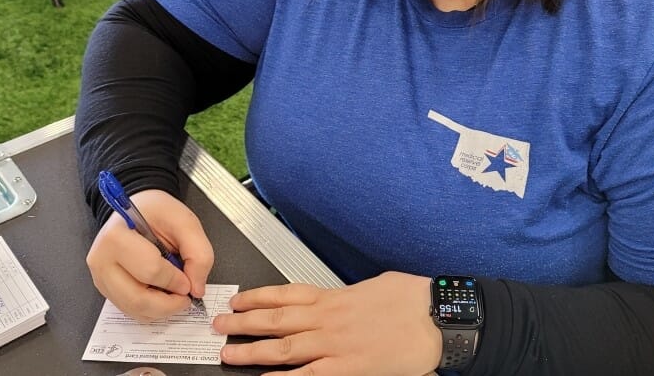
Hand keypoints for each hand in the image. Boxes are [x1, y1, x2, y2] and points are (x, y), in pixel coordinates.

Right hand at [86, 189, 214, 320]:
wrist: (136, 212)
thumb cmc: (156, 213)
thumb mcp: (185, 221)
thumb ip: (198, 253)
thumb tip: (197, 288)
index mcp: (116, 236)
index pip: (149, 270)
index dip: (175, 280)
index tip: (189, 280)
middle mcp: (101, 260)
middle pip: (137, 298)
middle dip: (169, 304)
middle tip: (186, 297)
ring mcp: (100, 278)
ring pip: (133, 309)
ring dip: (161, 310)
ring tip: (175, 295)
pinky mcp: (106, 290)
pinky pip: (131, 311)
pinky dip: (151, 310)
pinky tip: (161, 296)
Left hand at [213, 271, 441, 375]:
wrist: (434, 317)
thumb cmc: (411, 300)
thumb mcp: (373, 286)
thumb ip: (347, 296)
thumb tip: (337, 300)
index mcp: (334, 296)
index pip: (285, 294)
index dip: (258, 297)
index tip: (239, 299)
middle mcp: (327, 318)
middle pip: (275, 319)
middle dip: (243, 322)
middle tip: (219, 325)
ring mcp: (334, 343)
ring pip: (282, 346)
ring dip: (252, 349)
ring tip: (228, 352)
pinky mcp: (346, 367)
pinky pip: (307, 374)